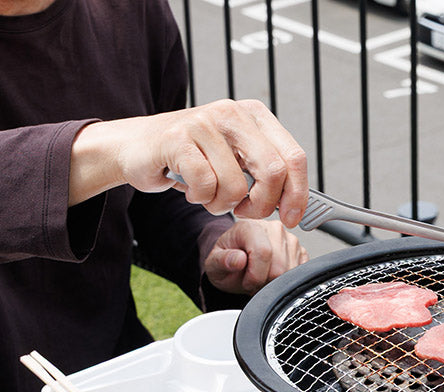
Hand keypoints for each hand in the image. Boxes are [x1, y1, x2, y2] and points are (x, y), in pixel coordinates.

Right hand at [69, 99, 307, 227]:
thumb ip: (267, 175)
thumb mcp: (237, 160)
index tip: (293, 218)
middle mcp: (233, 113)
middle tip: (244, 211)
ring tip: (208, 195)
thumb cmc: (192, 159)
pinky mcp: (177, 138)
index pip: (294, 157)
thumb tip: (297, 208)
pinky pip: (206, 186)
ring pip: (237, 186)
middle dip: (262, 205)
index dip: (298, 193)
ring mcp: (204, 122)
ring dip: (222, 205)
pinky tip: (190, 189)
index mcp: (256, 116)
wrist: (137, 148)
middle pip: (273, 172)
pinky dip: (200, 199)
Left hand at [204, 218, 308, 293]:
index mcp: (251, 226)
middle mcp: (273, 228)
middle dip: (265, 281)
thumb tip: (238, 259)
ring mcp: (290, 239)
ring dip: (275, 282)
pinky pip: (300, 272)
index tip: (246, 282)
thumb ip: (222, 261)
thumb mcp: (214, 265)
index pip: (263, 252)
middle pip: (279, 266)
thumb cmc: (227, 262)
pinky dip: (286, 280)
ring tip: (261, 277)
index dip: (255, 276)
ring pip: (291, 271)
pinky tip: (273, 275)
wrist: (237, 262)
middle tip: (252, 281)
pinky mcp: (301, 250)